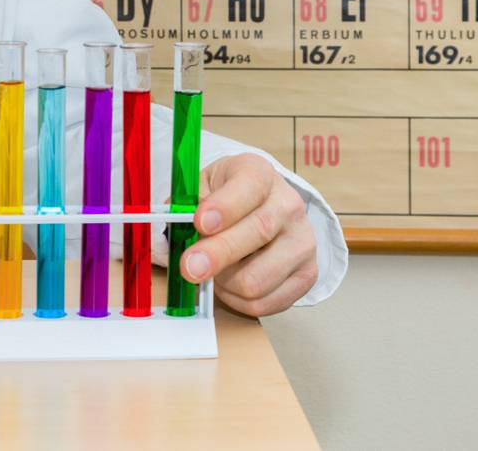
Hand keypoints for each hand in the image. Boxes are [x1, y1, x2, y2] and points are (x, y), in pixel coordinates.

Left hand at [177, 153, 317, 316]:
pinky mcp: (308, 274)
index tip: (200, 222)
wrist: (262, 210)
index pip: (248, 187)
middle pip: (257, 233)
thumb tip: (169, 229)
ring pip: (258, 279)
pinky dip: (238, 300)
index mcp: (260, 174)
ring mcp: (303, 241)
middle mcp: (289, 204)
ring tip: (214, 272)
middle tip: (189, 267)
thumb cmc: (225, 199)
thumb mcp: (202, 188)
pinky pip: (265, 303)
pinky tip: (231, 284)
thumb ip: (185, 206)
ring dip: (225, 283)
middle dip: (218, 254)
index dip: (224, 207)